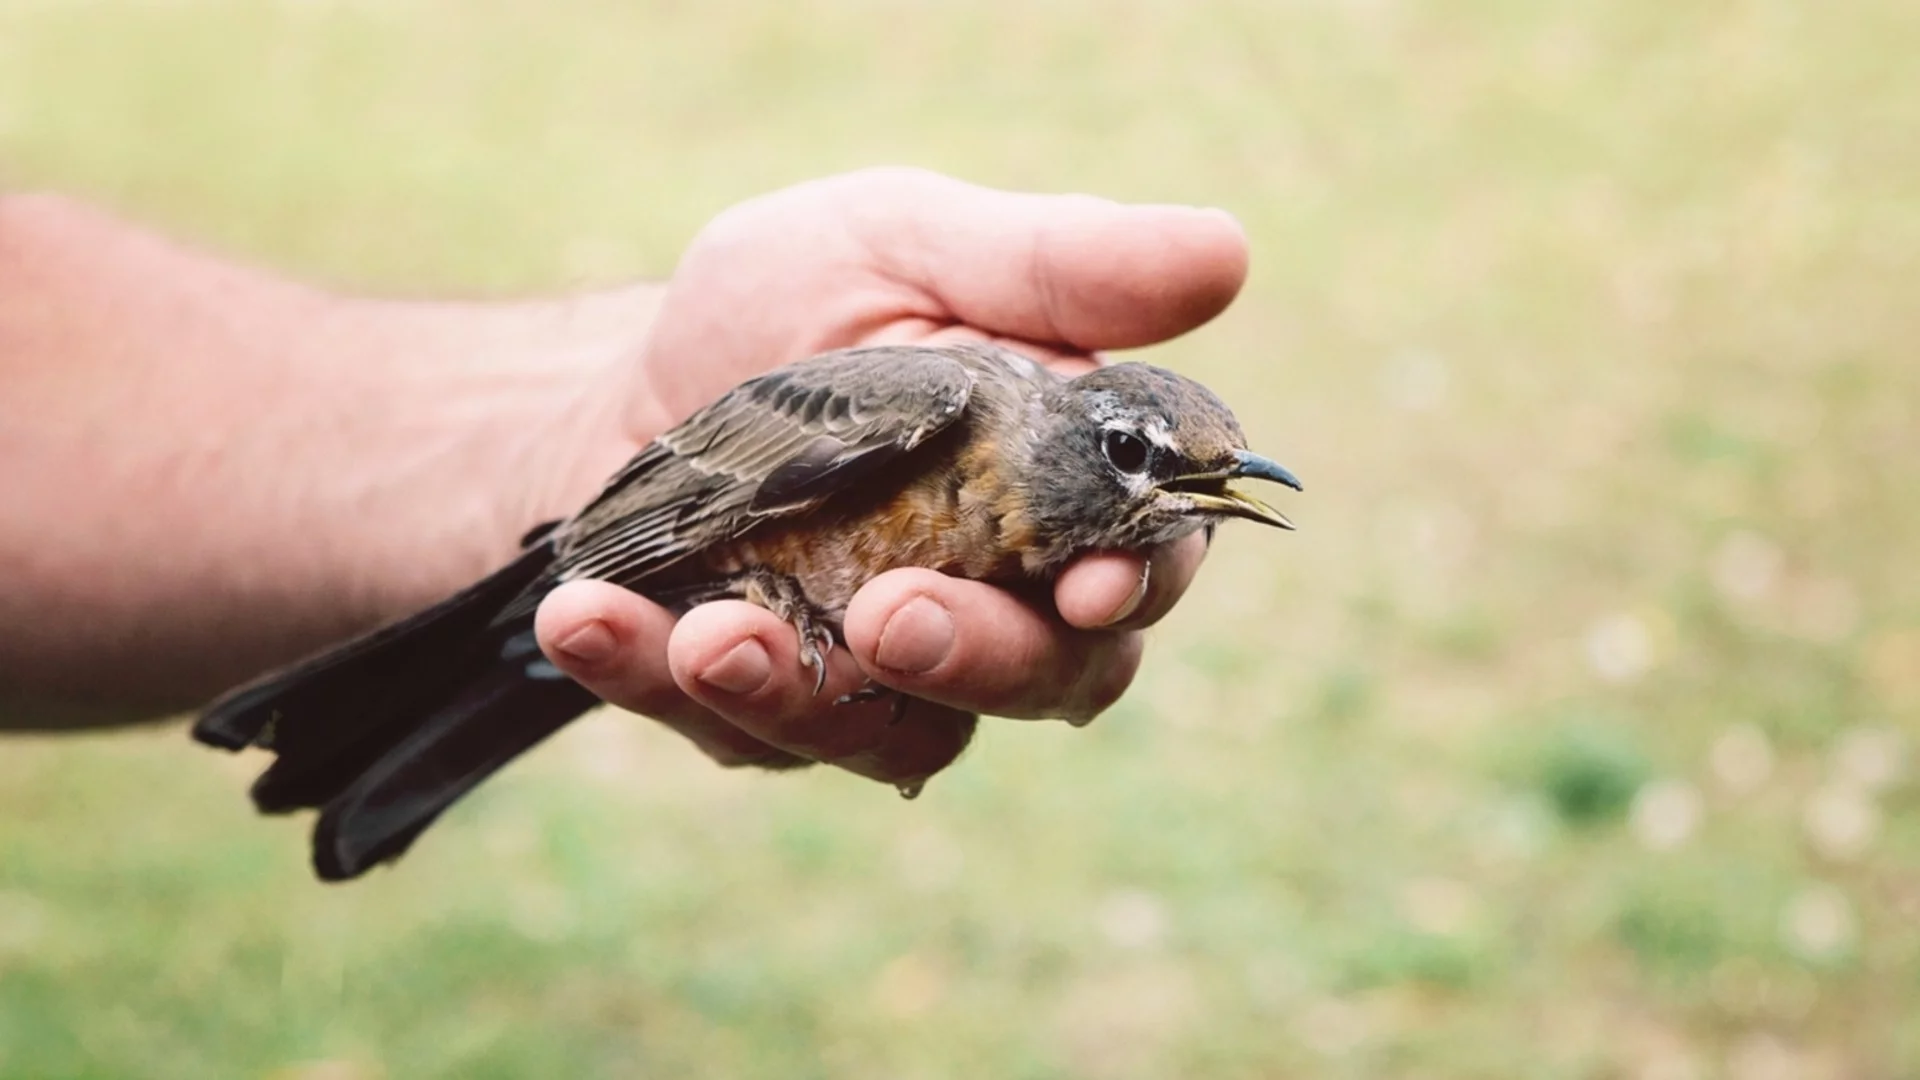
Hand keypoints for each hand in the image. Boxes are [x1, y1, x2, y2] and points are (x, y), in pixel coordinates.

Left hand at [532, 168, 1247, 786]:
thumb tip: (1226, 253)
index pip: (1145, 555)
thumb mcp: (900, 244)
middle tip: (893, 618)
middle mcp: (1002, 599)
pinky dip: (662, 683)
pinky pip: (745, 733)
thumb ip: (1048, 264)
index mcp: (1062, 487)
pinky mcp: (777, 714)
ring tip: (709, 633)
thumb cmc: (792, 304)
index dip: (1136, 581)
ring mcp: (890, 675)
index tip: (1088, 584)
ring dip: (806, 698)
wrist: (631, 383)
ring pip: (902, 736)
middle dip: (977, 660)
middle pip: (1050, 678)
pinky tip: (589, 623)